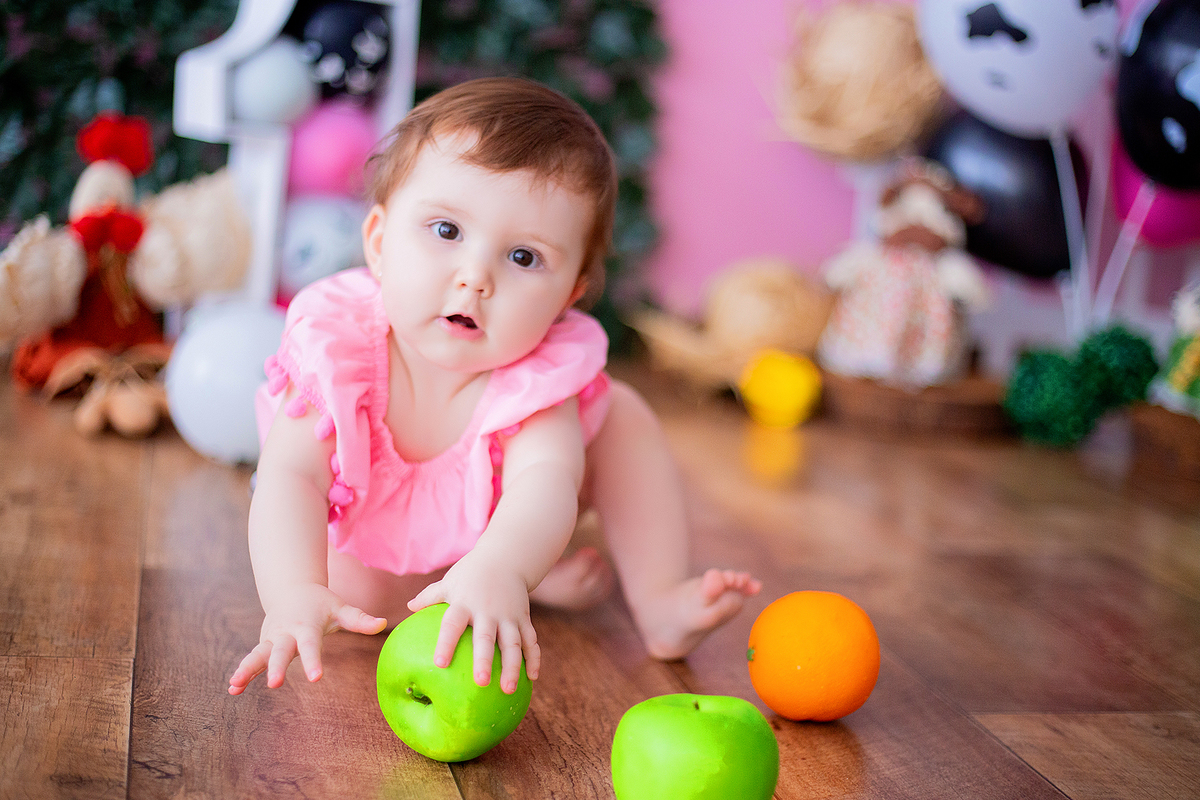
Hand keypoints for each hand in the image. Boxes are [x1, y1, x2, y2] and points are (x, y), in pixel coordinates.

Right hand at [228, 583, 385, 694]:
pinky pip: (252, 660)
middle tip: (274, 684)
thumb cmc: (321, 603)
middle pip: (279, 651)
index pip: (311, 646)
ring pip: (258, 655)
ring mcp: (272, 639)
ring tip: (235, 685)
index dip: (313, 661)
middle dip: (275, 667)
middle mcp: (286, 633)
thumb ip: (359, 619)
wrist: (292, 590)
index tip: (316, 678)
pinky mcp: (264, 646)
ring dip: (247, 669)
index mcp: (306, 626)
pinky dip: (243, 673)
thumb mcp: (340, 608)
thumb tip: (382, 624)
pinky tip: (233, 689)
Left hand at [407, 550, 539, 694]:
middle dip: (485, 660)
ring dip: (512, 666)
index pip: (453, 624)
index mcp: (465, 603)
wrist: (506, 558)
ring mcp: (508, 615)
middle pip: (486, 637)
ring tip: (508, 689)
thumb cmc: (471, 573)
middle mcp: (487, 611)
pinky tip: (532, 678)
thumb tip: (409, 607)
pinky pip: (530, 640)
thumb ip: (430, 595)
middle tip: (481, 682)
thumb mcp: (450, 581)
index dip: (446, 643)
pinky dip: (533, 658)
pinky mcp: (523, 618)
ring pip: (512, 643)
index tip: (440, 663)